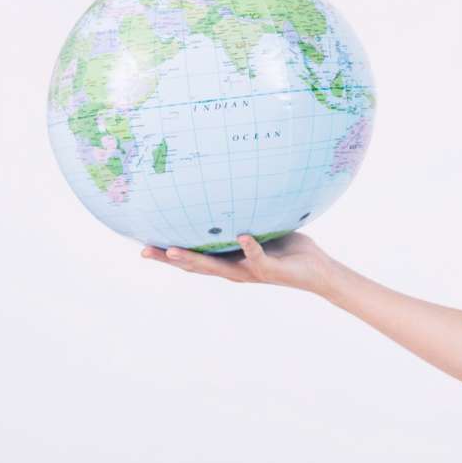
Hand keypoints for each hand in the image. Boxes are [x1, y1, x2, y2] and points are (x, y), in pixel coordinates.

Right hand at [142, 232, 336, 295]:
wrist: (318, 271)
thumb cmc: (288, 248)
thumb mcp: (260, 231)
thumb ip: (243, 219)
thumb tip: (227, 191)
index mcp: (229, 261)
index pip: (194, 259)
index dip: (168, 254)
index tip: (143, 244)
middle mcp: (235, 270)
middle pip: (196, 266)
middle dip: (169, 259)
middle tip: (144, 251)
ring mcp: (251, 271)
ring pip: (217, 267)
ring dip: (195, 259)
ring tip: (173, 249)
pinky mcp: (271, 270)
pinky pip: (258, 256)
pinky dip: (249, 247)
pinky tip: (241, 236)